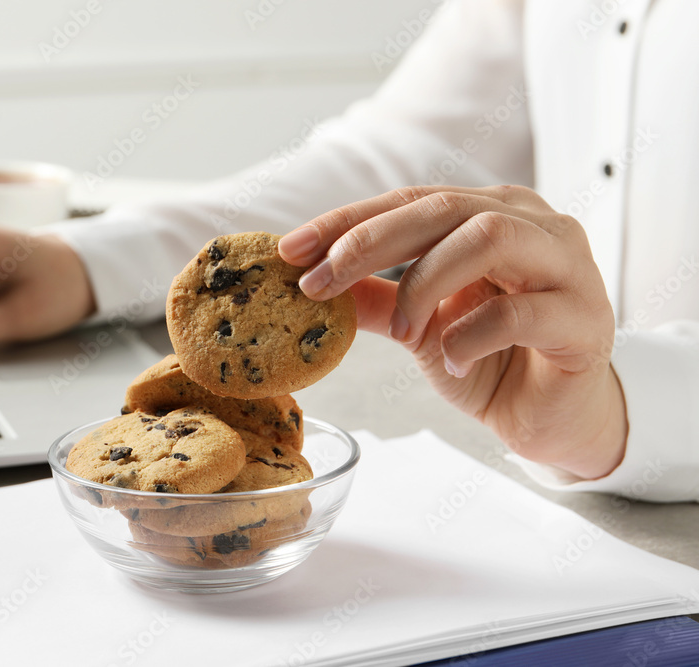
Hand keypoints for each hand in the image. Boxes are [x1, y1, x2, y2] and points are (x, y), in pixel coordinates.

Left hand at [279, 185, 626, 479]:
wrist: (554, 418)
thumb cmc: (493, 361)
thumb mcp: (420, 327)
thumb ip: (376, 298)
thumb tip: (311, 281)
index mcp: (490, 213)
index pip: (409, 201)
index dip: (346, 222)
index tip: (290, 249)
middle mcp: (533, 224)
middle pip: (443, 209)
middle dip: (369, 242)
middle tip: (318, 282)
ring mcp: (567, 266)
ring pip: (488, 238)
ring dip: (424, 285)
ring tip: (399, 333)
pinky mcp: (584, 318)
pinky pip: (519, 312)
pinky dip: (470, 336)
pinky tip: (451, 361)